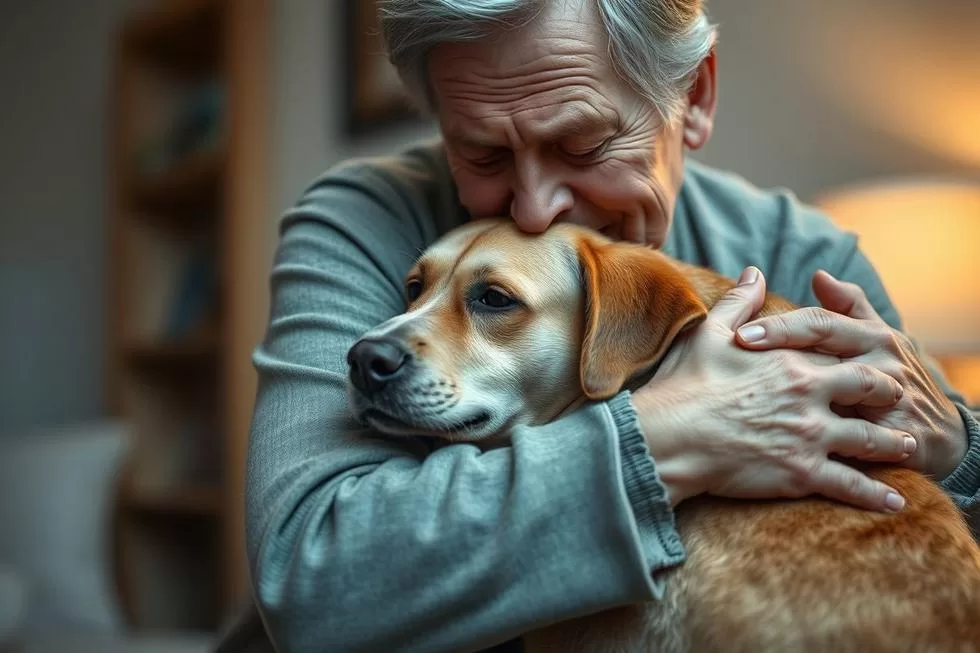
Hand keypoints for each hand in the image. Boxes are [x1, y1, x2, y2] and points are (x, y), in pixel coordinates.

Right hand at [633, 267, 914, 512]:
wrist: (669, 435)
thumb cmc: (685, 384)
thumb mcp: (710, 333)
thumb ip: (739, 301)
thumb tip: (755, 273)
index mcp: (791, 362)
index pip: (840, 354)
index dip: (858, 356)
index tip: (866, 361)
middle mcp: (810, 396)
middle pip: (868, 391)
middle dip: (887, 394)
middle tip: (898, 399)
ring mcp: (810, 436)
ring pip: (870, 440)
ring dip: (893, 443)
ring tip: (908, 446)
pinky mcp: (802, 473)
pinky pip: (851, 486)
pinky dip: (877, 494)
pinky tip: (894, 500)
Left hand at [735, 269, 968, 480]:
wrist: (940, 435)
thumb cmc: (892, 378)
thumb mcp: (875, 339)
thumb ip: (847, 307)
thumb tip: (818, 275)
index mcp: (871, 335)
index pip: (820, 323)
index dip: (780, 327)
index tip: (740, 334)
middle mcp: (882, 361)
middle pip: (824, 352)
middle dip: (779, 351)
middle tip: (736, 354)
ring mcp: (890, 399)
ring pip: (837, 394)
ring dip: (794, 396)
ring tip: (753, 399)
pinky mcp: (895, 438)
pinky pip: (853, 438)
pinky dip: (821, 438)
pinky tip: (781, 440)